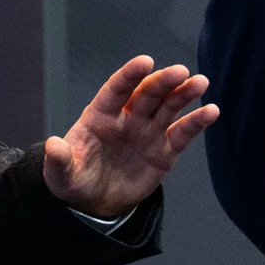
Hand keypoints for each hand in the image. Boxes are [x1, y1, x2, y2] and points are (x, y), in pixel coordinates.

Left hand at [44, 56, 219, 217]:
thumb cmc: (75, 181)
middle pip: (148, 93)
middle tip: (181, 72)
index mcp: (101, 115)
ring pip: (169, 106)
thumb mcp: (61, 175)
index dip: (129, 75)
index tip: (145, 61)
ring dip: (185, 93)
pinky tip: (211, 111)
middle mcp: (128, 117)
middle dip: (164, 81)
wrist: (95, 202)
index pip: (117, 89)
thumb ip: (59, 160)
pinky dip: (197, 121)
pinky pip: (183, 133)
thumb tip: (52, 146)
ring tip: (201, 82)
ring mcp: (148, 131)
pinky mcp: (165, 150)